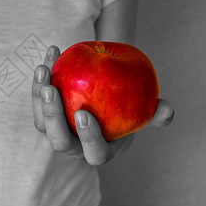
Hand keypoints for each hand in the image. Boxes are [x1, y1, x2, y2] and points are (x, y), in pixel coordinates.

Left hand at [32, 46, 173, 165]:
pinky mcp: (45, 114)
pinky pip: (39, 98)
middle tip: (52, 89)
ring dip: (39, 95)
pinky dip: (42, 77)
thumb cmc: (128, 108)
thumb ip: (154, 113)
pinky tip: (52, 53)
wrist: (107, 100)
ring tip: (44, 68)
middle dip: (53, 117)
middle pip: (59, 141)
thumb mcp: (142, 110)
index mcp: (100, 150)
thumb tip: (166, 110)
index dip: (88, 137)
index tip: (84, 113)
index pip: (94, 152)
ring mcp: (57, 131)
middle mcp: (75, 145)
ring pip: (41, 122)